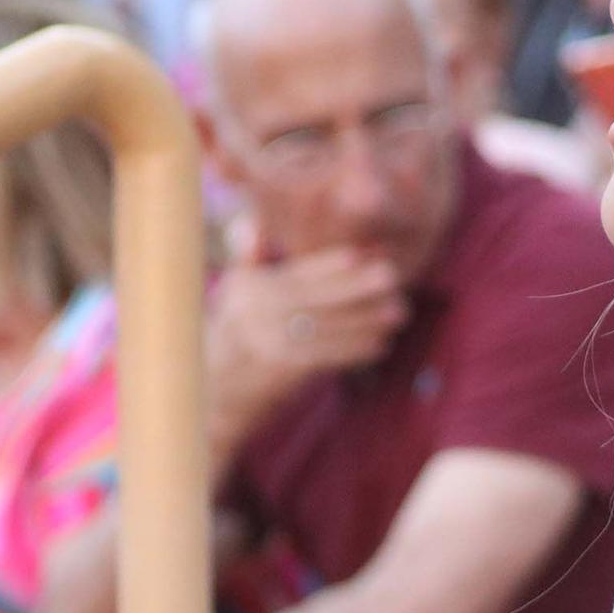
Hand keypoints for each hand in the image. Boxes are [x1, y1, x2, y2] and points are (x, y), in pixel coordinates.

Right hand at [206, 220, 407, 444]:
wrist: (214, 389)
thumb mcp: (235, 290)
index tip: (364, 253)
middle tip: (393, 277)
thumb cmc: (236, 328)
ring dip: (366, 321)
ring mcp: (268, 347)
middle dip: (356, 288)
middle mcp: (254, 317)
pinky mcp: (282, 374)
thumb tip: (253, 223)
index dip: (331, 264)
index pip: (295, 274)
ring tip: (399, 311)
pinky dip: (354, 351)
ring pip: (325, 330)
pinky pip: (324, 359)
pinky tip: (382, 342)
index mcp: (247, 290)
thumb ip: (249, 256)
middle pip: (314, 300)